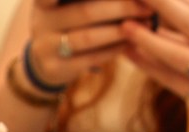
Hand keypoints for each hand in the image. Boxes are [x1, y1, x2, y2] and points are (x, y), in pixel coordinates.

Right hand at [27, 0, 154, 86]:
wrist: (45, 62)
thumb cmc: (68, 23)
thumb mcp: (68, 5)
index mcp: (44, 1)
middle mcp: (41, 21)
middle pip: (85, 12)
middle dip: (121, 8)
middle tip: (146, 6)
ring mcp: (45, 46)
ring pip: (88, 37)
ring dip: (120, 31)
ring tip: (145, 23)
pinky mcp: (55, 67)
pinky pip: (90, 58)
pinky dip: (113, 49)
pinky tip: (131, 42)